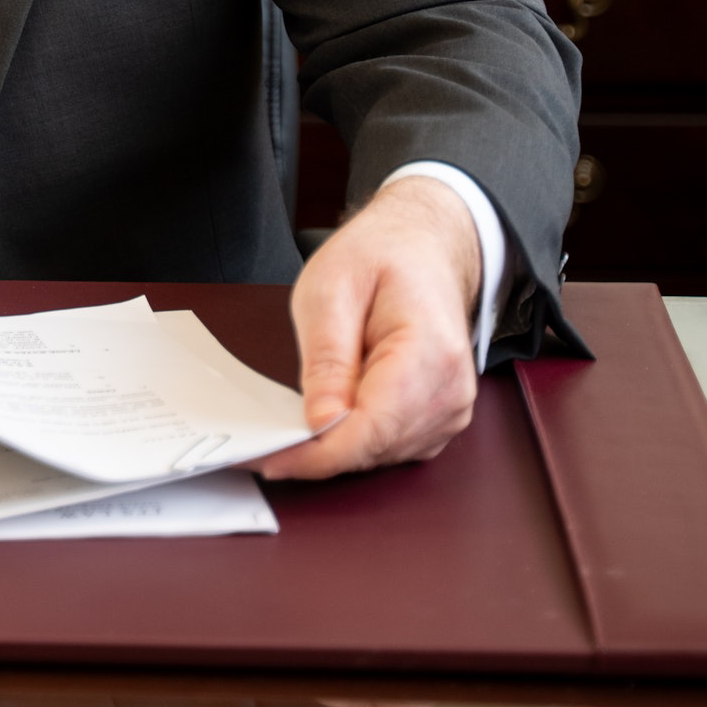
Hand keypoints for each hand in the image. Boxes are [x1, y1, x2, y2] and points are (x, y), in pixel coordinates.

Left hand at [258, 175, 481, 479]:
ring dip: (330, 450)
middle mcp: (450, 391)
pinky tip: (324, 421)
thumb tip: (320, 422)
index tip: (269, 459)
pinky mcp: (438, 417)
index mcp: (428, 354)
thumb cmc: (381, 257)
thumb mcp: (330, 290)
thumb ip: (327, 359)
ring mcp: (450, 408)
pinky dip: (351, 442)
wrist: (424, 247)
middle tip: (256, 446)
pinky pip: (388, 447)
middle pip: (373, 449)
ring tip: (284, 429)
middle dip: (313, 453)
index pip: (371, 430)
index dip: (316, 454)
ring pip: (378, 455)